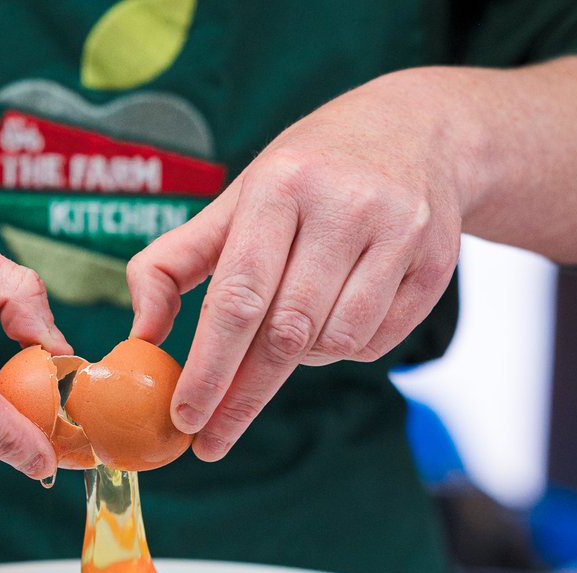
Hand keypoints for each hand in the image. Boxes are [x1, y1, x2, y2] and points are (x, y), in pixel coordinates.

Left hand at [128, 71, 463, 461]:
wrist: (415, 130)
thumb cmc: (302, 179)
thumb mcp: (233, 202)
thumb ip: (171, 263)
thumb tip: (140, 337)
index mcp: (280, 186)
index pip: (239, 297)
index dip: (210, 367)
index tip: (184, 417)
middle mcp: (344, 205)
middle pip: (285, 332)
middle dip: (242, 394)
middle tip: (211, 438)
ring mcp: (400, 232)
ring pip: (334, 342)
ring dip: (299, 360)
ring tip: (289, 333)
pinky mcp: (437, 262)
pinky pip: (376, 343)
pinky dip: (342, 347)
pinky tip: (335, 315)